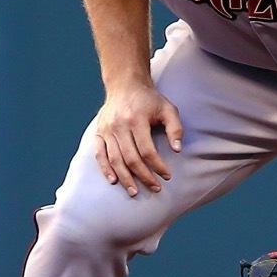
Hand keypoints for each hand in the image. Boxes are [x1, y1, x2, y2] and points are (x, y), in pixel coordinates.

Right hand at [93, 81, 183, 195]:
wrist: (124, 84)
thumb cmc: (150, 99)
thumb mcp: (168, 109)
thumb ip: (175, 128)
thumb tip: (177, 150)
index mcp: (137, 119)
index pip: (147, 150)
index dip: (157, 166)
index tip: (167, 176)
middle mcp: (119, 125)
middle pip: (130, 158)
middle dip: (144, 176)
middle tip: (155, 188)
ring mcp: (106, 130)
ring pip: (114, 159)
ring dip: (125, 178)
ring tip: (134, 192)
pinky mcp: (99, 132)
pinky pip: (99, 154)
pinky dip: (105, 169)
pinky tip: (113, 181)